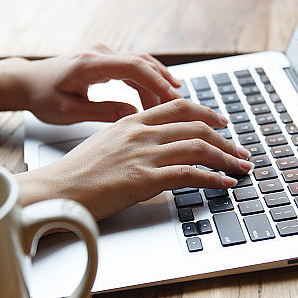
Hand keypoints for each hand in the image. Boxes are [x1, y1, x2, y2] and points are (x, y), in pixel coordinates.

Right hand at [16, 99, 252, 220]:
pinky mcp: (144, 179)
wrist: (56, 190)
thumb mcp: (104, 144)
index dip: (205, 113)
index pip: (177, 107)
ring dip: (226, 158)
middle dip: (224, 140)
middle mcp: (140, 133)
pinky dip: (213, 179)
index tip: (222, 123)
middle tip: (240, 152)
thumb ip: (129, 141)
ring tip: (241, 168)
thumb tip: (148, 148)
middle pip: (195, 126)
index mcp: (130, 122)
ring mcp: (143, 154)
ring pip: (198, 147)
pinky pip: (189, 175)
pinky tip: (224, 185)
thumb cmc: (75, 174)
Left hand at [18, 43, 182, 123]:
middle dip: (163, 84)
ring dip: (158, 83)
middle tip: (181, 107)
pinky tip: (159, 97)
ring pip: (140, 64)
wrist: (27, 82)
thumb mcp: (68, 111)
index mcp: (89, 64)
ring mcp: (103, 55)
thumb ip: (101, 112)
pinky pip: (133, 67)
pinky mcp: (104, 61)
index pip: (132, 66)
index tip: (174, 98)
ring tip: (174, 105)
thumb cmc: (42, 98)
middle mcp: (99, 54)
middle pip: (142, 64)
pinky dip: (147, 81)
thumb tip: (133, 114)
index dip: (156, 82)